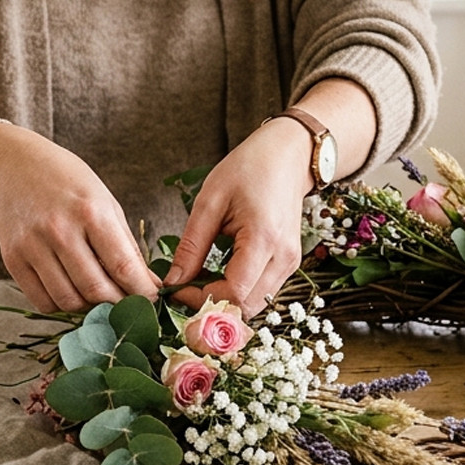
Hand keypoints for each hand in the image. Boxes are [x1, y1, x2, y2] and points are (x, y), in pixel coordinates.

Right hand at [0, 129, 160, 312]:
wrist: (15, 167)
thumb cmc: (68, 184)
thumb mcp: (106, 204)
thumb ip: (128, 248)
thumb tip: (150, 287)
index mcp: (91, 212)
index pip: (123, 267)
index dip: (142, 293)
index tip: (152, 302)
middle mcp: (60, 230)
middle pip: (96, 290)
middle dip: (118, 306)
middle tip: (127, 305)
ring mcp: (32, 246)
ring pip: (68, 301)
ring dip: (89, 308)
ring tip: (99, 296)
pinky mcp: (13, 259)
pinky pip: (42, 302)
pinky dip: (62, 306)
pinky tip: (71, 291)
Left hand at [163, 118, 309, 317]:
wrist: (288, 157)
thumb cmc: (249, 169)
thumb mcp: (210, 202)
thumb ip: (192, 246)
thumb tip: (174, 280)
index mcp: (263, 239)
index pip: (233, 292)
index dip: (201, 298)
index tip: (177, 289)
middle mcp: (283, 257)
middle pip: (246, 307)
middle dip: (212, 306)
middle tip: (185, 291)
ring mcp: (290, 263)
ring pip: (255, 305)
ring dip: (225, 301)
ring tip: (200, 283)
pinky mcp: (289, 264)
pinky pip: (262, 292)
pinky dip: (238, 293)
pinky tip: (219, 276)